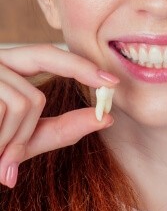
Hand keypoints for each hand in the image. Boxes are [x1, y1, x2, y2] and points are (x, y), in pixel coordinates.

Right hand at [0, 44, 118, 187]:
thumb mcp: (24, 140)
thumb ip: (62, 129)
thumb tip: (104, 118)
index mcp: (7, 68)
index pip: (47, 55)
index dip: (79, 63)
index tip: (111, 77)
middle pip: (45, 55)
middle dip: (81, 68)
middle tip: (111, 84)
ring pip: (31, 99)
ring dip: (20, 137)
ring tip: (0, 155)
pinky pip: (12, 109)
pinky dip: (9, 139)